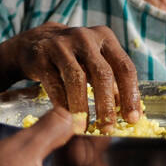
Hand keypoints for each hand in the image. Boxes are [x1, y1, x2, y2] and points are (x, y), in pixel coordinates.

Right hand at [0, 23, 141, 132]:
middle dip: (106, 104)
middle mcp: (84, 37)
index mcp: (105, 37)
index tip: (132, 119)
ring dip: (82, 107)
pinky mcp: (41, 56)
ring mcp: (61, 44)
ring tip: (84, 127)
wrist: (33, 44)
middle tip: (108, 128)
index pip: (124, 67)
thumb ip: (112, 82)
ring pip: (77, 79)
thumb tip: (129, 113)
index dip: (130, 95)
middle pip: (102, 73)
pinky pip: (54, 83)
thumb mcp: (94, 61)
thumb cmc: (73, 57)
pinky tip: (66, 118)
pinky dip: (62, 103)